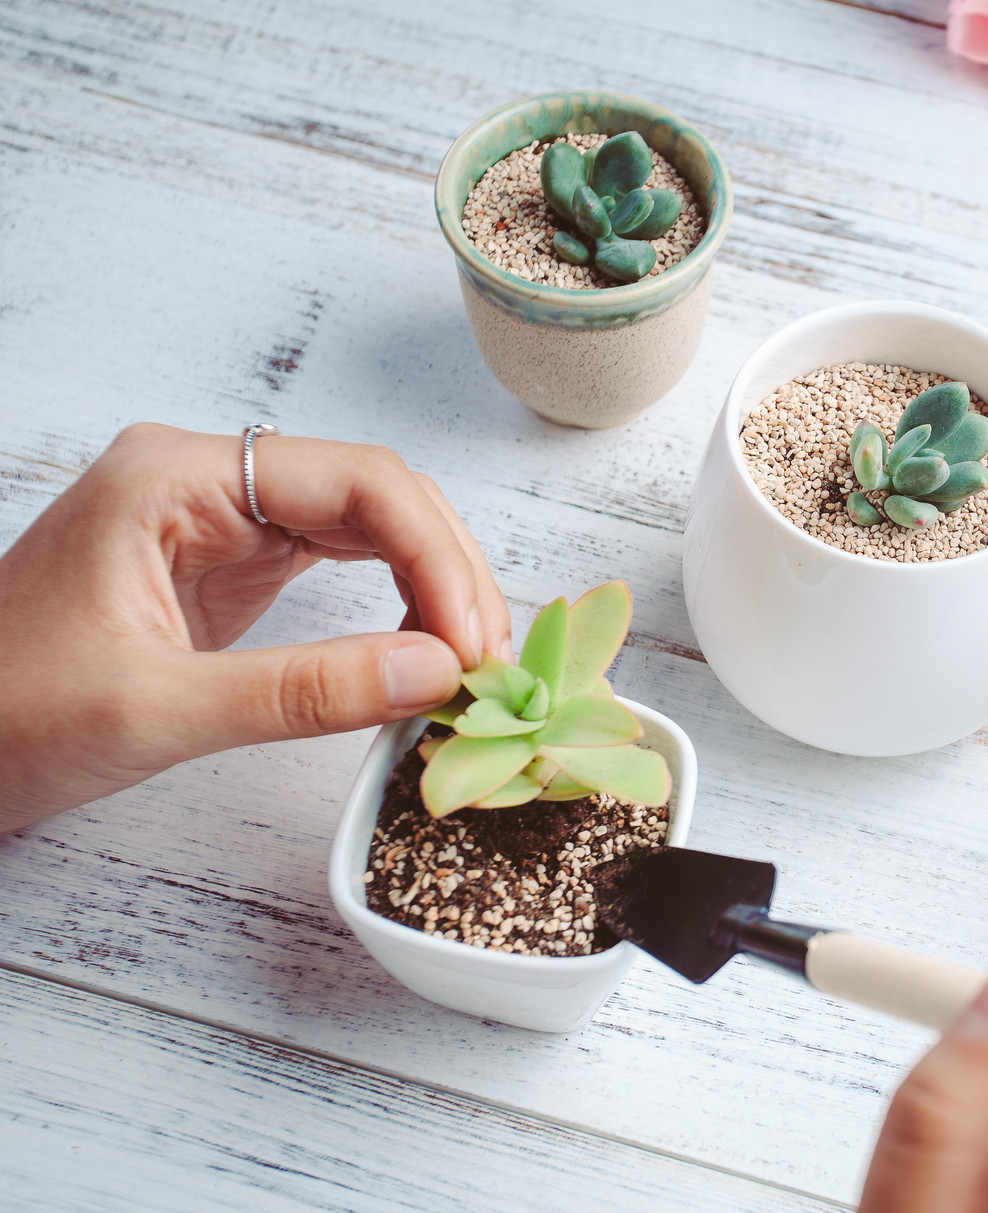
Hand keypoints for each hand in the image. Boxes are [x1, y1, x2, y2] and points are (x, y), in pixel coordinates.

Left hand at [0, 423, 512, 828]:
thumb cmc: (6, 716)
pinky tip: (423, 651)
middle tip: (489, 663)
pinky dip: (396, 606)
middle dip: (448, 571)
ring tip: (470, 662)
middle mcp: (207, 478)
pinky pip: (343, 564)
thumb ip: (303, 691)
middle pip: (377, 494)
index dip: (435, 556)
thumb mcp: (156, 711)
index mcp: (176, 477)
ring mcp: (220, 518)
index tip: (473, 643)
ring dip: (433, 587)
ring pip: (371, 526)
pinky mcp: (229, 564)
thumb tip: (437, 674)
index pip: (356, 480)